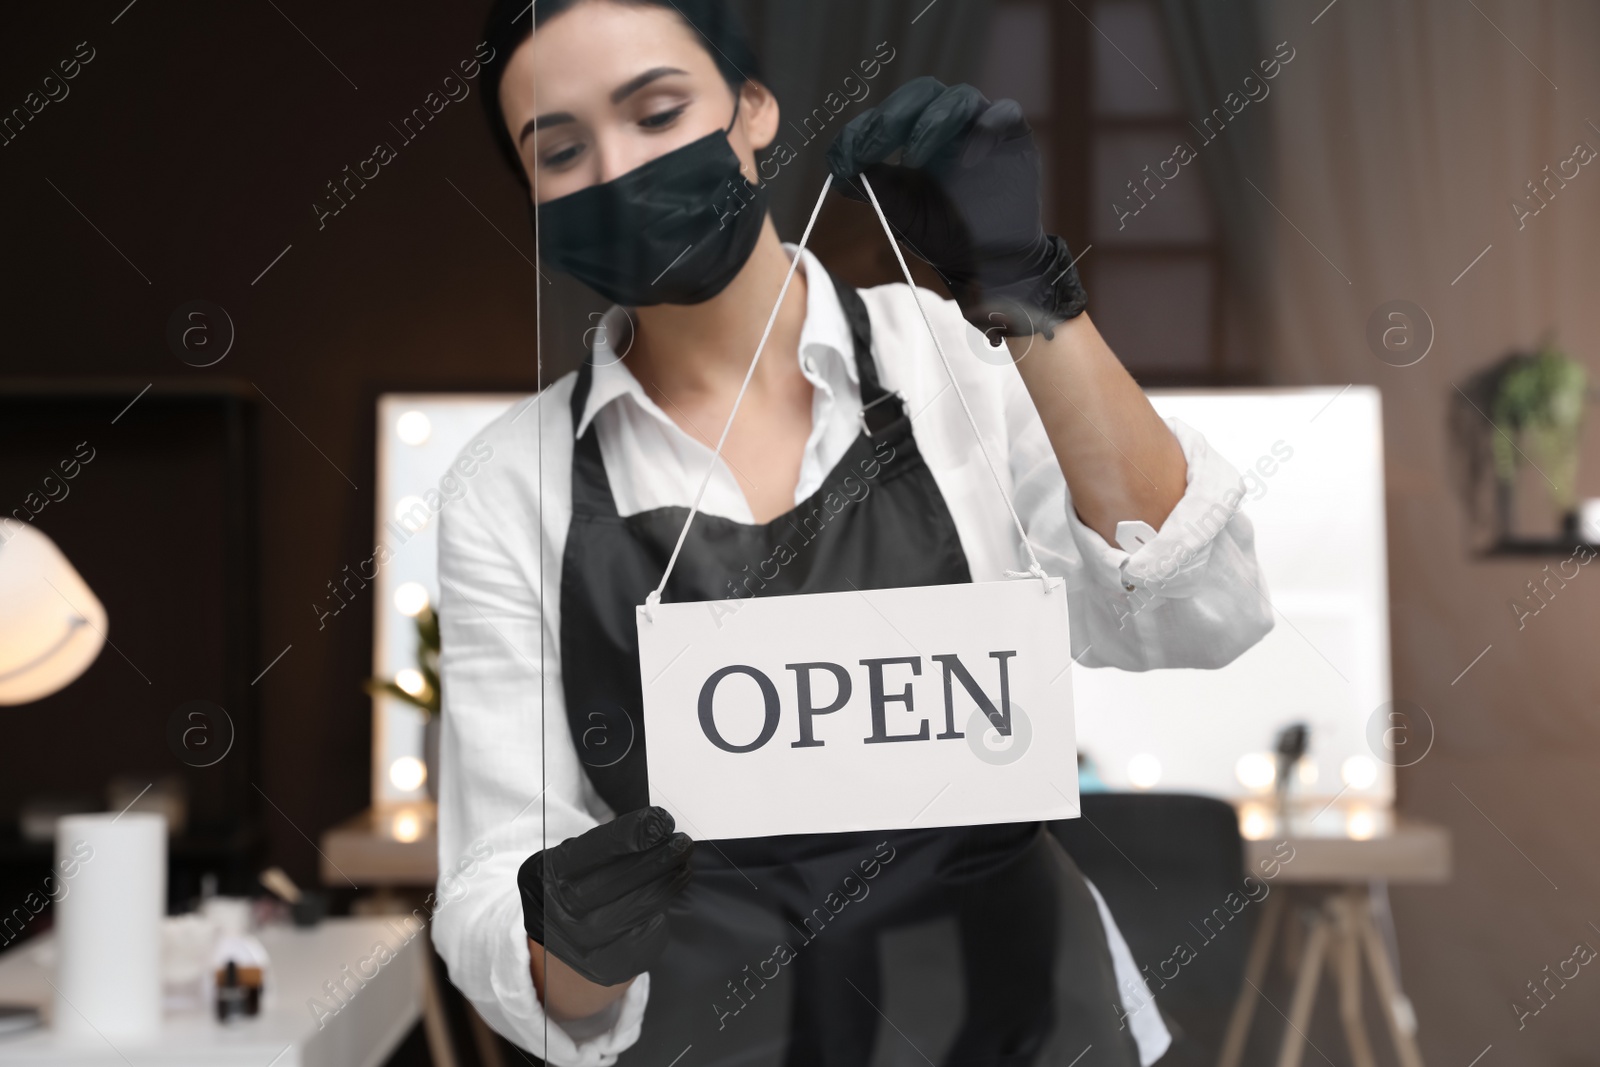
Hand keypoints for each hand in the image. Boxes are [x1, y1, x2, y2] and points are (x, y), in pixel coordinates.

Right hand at [518, 806, 693, 986]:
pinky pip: (642, 940)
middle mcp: (560, 911)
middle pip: (616, 882)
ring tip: (683, 867)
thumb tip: (656, 830)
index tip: (661, 821)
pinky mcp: (603, 967)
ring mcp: (580, 943)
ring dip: (664, 886)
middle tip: (682, 843)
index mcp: (550, 874)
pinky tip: (667, 899)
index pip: (592, 850)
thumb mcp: (576, 858)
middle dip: (655, 860)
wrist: (559, 938)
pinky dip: (658, 918)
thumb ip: (609, 844)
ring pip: (633, 911)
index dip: (629, 834)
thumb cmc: (576, 884)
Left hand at [826, 76, 1086, 338]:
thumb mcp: (900, 211)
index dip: (865, 128)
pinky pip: (1004, 113)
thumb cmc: (944, 233)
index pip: (890, 113)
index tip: (845, 156)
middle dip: (892, 118)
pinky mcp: (1014, 136)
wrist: (987, 261)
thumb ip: (873, 185)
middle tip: (872, 147)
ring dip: (931, 122)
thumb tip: (837, 168)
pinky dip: (985, 128)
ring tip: (914, 157)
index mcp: (918, 134)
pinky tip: (966, 159)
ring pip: (959, 97)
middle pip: (921, 93)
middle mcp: (950, 123)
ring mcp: (982, 126)